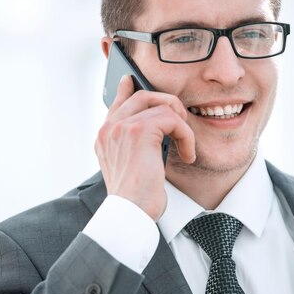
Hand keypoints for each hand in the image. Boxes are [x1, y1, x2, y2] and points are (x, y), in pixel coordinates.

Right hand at [95, 75, 195, 220]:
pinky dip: (186, 135)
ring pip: (160, 105)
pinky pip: (172, 119)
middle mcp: (109, 129)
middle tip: (180, 119)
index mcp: (105, 137)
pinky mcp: (140, 131)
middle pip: (141, 96)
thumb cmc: (135, 198)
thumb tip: (156, 133)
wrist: (130, 212)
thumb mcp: (131, 168)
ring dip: (181, 124)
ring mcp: (122, 127)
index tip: (129, 80)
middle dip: (166, 103)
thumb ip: (135, 146)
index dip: (125, 90)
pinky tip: (188, 154)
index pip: (115, 104)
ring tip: (186, 143)